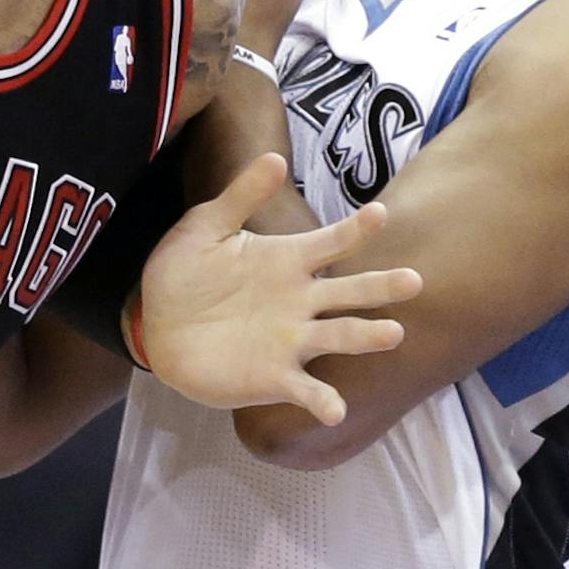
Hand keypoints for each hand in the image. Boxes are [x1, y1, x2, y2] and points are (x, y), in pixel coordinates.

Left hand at [136, 153, 419, 423]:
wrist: (155, 324)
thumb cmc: (185, 271)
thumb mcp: (206, 227)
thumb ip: (241, 196)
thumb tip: (274, 157)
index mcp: (288, 261)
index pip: (331, 242)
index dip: (355, 229)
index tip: (380, 213)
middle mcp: (300, 301)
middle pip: (350, 292)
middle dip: (381, 286)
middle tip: (413, 280)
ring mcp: (292, 340)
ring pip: (340, 338)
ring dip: (366, 337)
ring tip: (392, 334)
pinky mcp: (275, 376)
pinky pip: (305, 390)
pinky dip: (322, 401)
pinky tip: (334, 411)